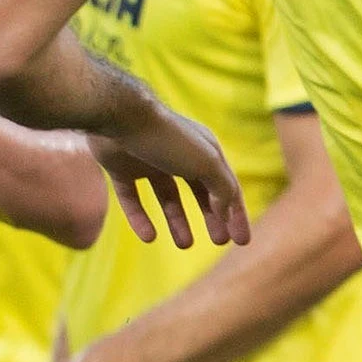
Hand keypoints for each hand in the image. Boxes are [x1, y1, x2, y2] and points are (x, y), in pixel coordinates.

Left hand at [90, 103, 251, 248]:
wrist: (119, 117)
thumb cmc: (168, 138)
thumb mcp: (207, 163)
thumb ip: (222, 189)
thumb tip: (225, 212)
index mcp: (203, 150)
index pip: (227, 186)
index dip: (236, 214)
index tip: (241, 241)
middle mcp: (178, 155)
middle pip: (199, 191)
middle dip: (211, 217)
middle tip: (218, 242)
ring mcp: (148, 161)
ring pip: (166, 197)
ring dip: (177, 221)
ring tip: (185, 244)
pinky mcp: (121, 168)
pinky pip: (132, 198)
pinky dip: (140, 219)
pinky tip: (149, 237)